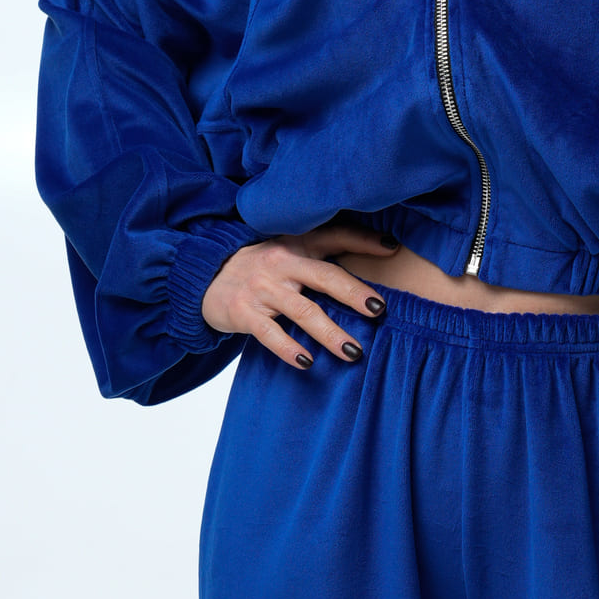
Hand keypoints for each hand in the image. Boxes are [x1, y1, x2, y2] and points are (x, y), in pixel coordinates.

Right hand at [201, 220, 399, 369]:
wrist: (205, 277)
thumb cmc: (261, 267)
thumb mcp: (288, 250)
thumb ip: (323, 250)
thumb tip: (379, 252)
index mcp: (296, 244)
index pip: (334, 236)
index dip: (363, 241)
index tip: (393, 250)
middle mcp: (281, 262)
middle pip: (324, 276)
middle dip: (353, 293)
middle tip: (379, 310)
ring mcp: (262, 287)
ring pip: (303, 311)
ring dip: (330, 333)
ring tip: (354, 352)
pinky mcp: (243, 312)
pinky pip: (269, 333)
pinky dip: (288, 348)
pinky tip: (306, 362)